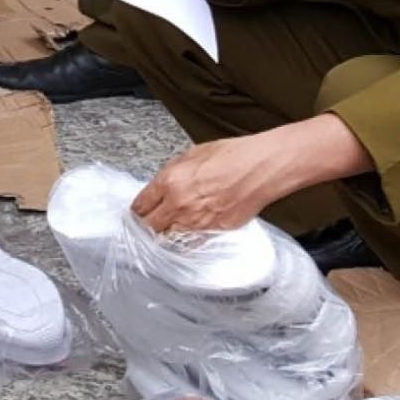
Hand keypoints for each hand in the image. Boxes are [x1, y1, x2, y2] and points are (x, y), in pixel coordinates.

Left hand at [131, 116, 373, 233]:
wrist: (262, 167)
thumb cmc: (233, 156)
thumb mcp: (191, 155)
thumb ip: (171, 174)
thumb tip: (160, 187)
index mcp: (169, 181)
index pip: (140, 206)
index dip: (136, 211)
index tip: (137, 213)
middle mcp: (179, 204)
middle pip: (149, 227)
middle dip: (145, 227)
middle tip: (145, 226)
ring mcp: (196, 222)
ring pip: (168, 240)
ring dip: (164, 237)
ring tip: (164, 233)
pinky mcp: (213, 232)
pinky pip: (191, 245)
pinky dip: (185, 244)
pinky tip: (185, 238)